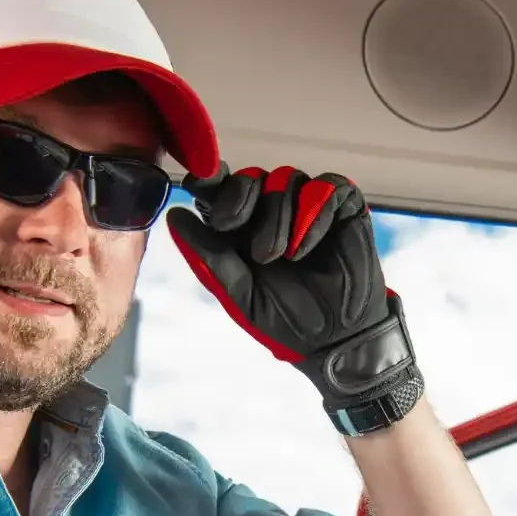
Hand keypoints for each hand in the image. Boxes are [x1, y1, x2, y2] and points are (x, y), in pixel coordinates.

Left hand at [165, 163, 424, 434]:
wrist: (335, 339)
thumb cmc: (286, 320)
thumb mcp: (239, 291)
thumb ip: (208, 255)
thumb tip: (173, 216)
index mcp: (243, 228)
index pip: (221, 188)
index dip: (209, 180)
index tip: (199, 184)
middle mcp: (273, 211)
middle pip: (250, 176)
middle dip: (241, 199)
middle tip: (242, 236)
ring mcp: (309, 205)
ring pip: (285, 178)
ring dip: (279, 217)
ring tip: (284, 258)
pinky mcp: (343, 206)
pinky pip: (324, 187)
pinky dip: (313, 214)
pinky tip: (305, 248)